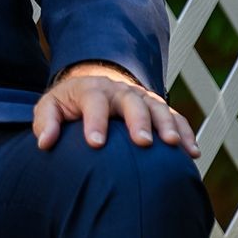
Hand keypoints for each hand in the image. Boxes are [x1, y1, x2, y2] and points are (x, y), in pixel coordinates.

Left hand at [33, 62, 199, 157]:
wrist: (95, 85)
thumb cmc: (70, 103)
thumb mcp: (51, 106)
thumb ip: (46, 122)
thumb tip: (45, 143)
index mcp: (92, 90)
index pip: (94, 102)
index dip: (95, 122)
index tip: (95, 144)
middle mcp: (120, 91)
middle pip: (131, 102)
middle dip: (138, 121)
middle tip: (143, 142)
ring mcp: (142, 98)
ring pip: (158, 107)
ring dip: (167, 125)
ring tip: (172, 145)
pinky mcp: (158, 108)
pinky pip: (176, 118)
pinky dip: (186, 133)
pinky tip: (192, 153)